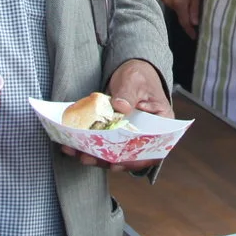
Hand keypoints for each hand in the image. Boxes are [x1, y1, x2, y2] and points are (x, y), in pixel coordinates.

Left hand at [61, 58, 175, 169]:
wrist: (129, 73)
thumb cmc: (138, 75)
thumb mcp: (134, 81)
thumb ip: (128, 93)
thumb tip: (121, 107)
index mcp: (161, 124)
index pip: (153, 148)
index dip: (136, 160)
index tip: (118, 163)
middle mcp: (147, 135)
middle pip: (130, 155)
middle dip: (108, 160)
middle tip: (89, 158)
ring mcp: (130, 137)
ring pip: (114, 154)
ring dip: (96, 156)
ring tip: (78, 153)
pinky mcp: (116, 135)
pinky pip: (104, 145)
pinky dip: (90, 146)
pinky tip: (73, 146)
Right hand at [162, 0, 202, 33]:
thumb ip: (195, 8)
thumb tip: (194, 23)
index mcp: (179, 3)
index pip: (184, 22)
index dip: (189, 31)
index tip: (194, 37)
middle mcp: (169, 3)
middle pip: (179, 14)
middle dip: (187, 16)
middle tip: (196, 16)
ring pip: (174, 7)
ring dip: (181, 5)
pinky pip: (170, 0)